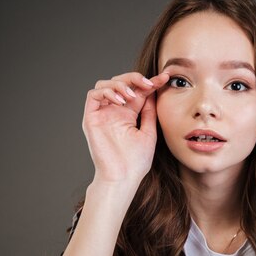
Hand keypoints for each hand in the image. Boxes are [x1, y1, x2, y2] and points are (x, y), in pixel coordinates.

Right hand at [81, 71, 169, 185]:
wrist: (123, 177)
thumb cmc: (136, 162)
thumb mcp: (149, 133)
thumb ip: (149, 113)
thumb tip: (154, 93)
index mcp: (128, 115)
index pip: (137, 91)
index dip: (150, 82)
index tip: (165, 78)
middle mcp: (114, 112)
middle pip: (121, 82)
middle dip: (134, 78)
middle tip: (147, 83)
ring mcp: (102, 114)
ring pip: (106, 84)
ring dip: (120, 84)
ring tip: (131, 95)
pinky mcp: (91, 118)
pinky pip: (93, 95)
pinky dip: (107, 91)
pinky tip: (120, 100)